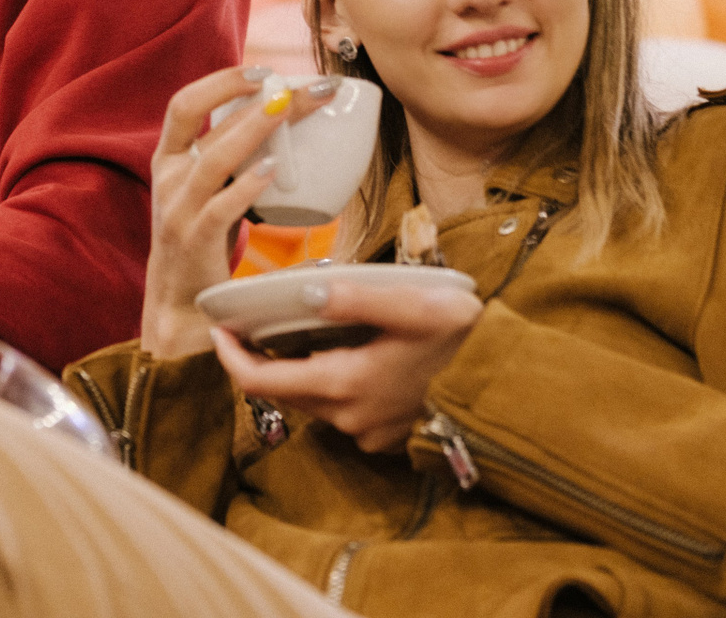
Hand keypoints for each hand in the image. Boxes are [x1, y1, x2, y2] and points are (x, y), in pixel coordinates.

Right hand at [142, 67, 338, 358]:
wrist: (179, 309)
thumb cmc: (203, 243)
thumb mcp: (210, 192)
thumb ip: (233, 160)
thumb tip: (290, 122)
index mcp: (169, 160)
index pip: (185, 104)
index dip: (221, 81)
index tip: (264, 70)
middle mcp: (168, 178)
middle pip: (209, 123)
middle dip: (259, 98)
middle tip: (306, 87)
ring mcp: (177, 210)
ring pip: (213, 158)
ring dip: (254, 129)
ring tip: (289, 109)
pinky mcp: (193, 242)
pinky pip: (220, 208)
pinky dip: (246, 185)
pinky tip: (273, 171)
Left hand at [210, 278, 481, 452]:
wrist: (508, 382)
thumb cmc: (464, 339)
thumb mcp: (414, 305)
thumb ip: (358, 297)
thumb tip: (308, 288)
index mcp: (344, 384)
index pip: (261, 381)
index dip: (230, 357)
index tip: (217, 330)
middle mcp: (348, 417)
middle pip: (281, 394)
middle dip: (257, 363)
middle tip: (246, 327)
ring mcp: (367, 432)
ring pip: (309, 404)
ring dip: (293, 373)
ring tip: (290, 334)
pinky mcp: (384, 435)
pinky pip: (339, 412)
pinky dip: (326, 386)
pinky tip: (339, 356)